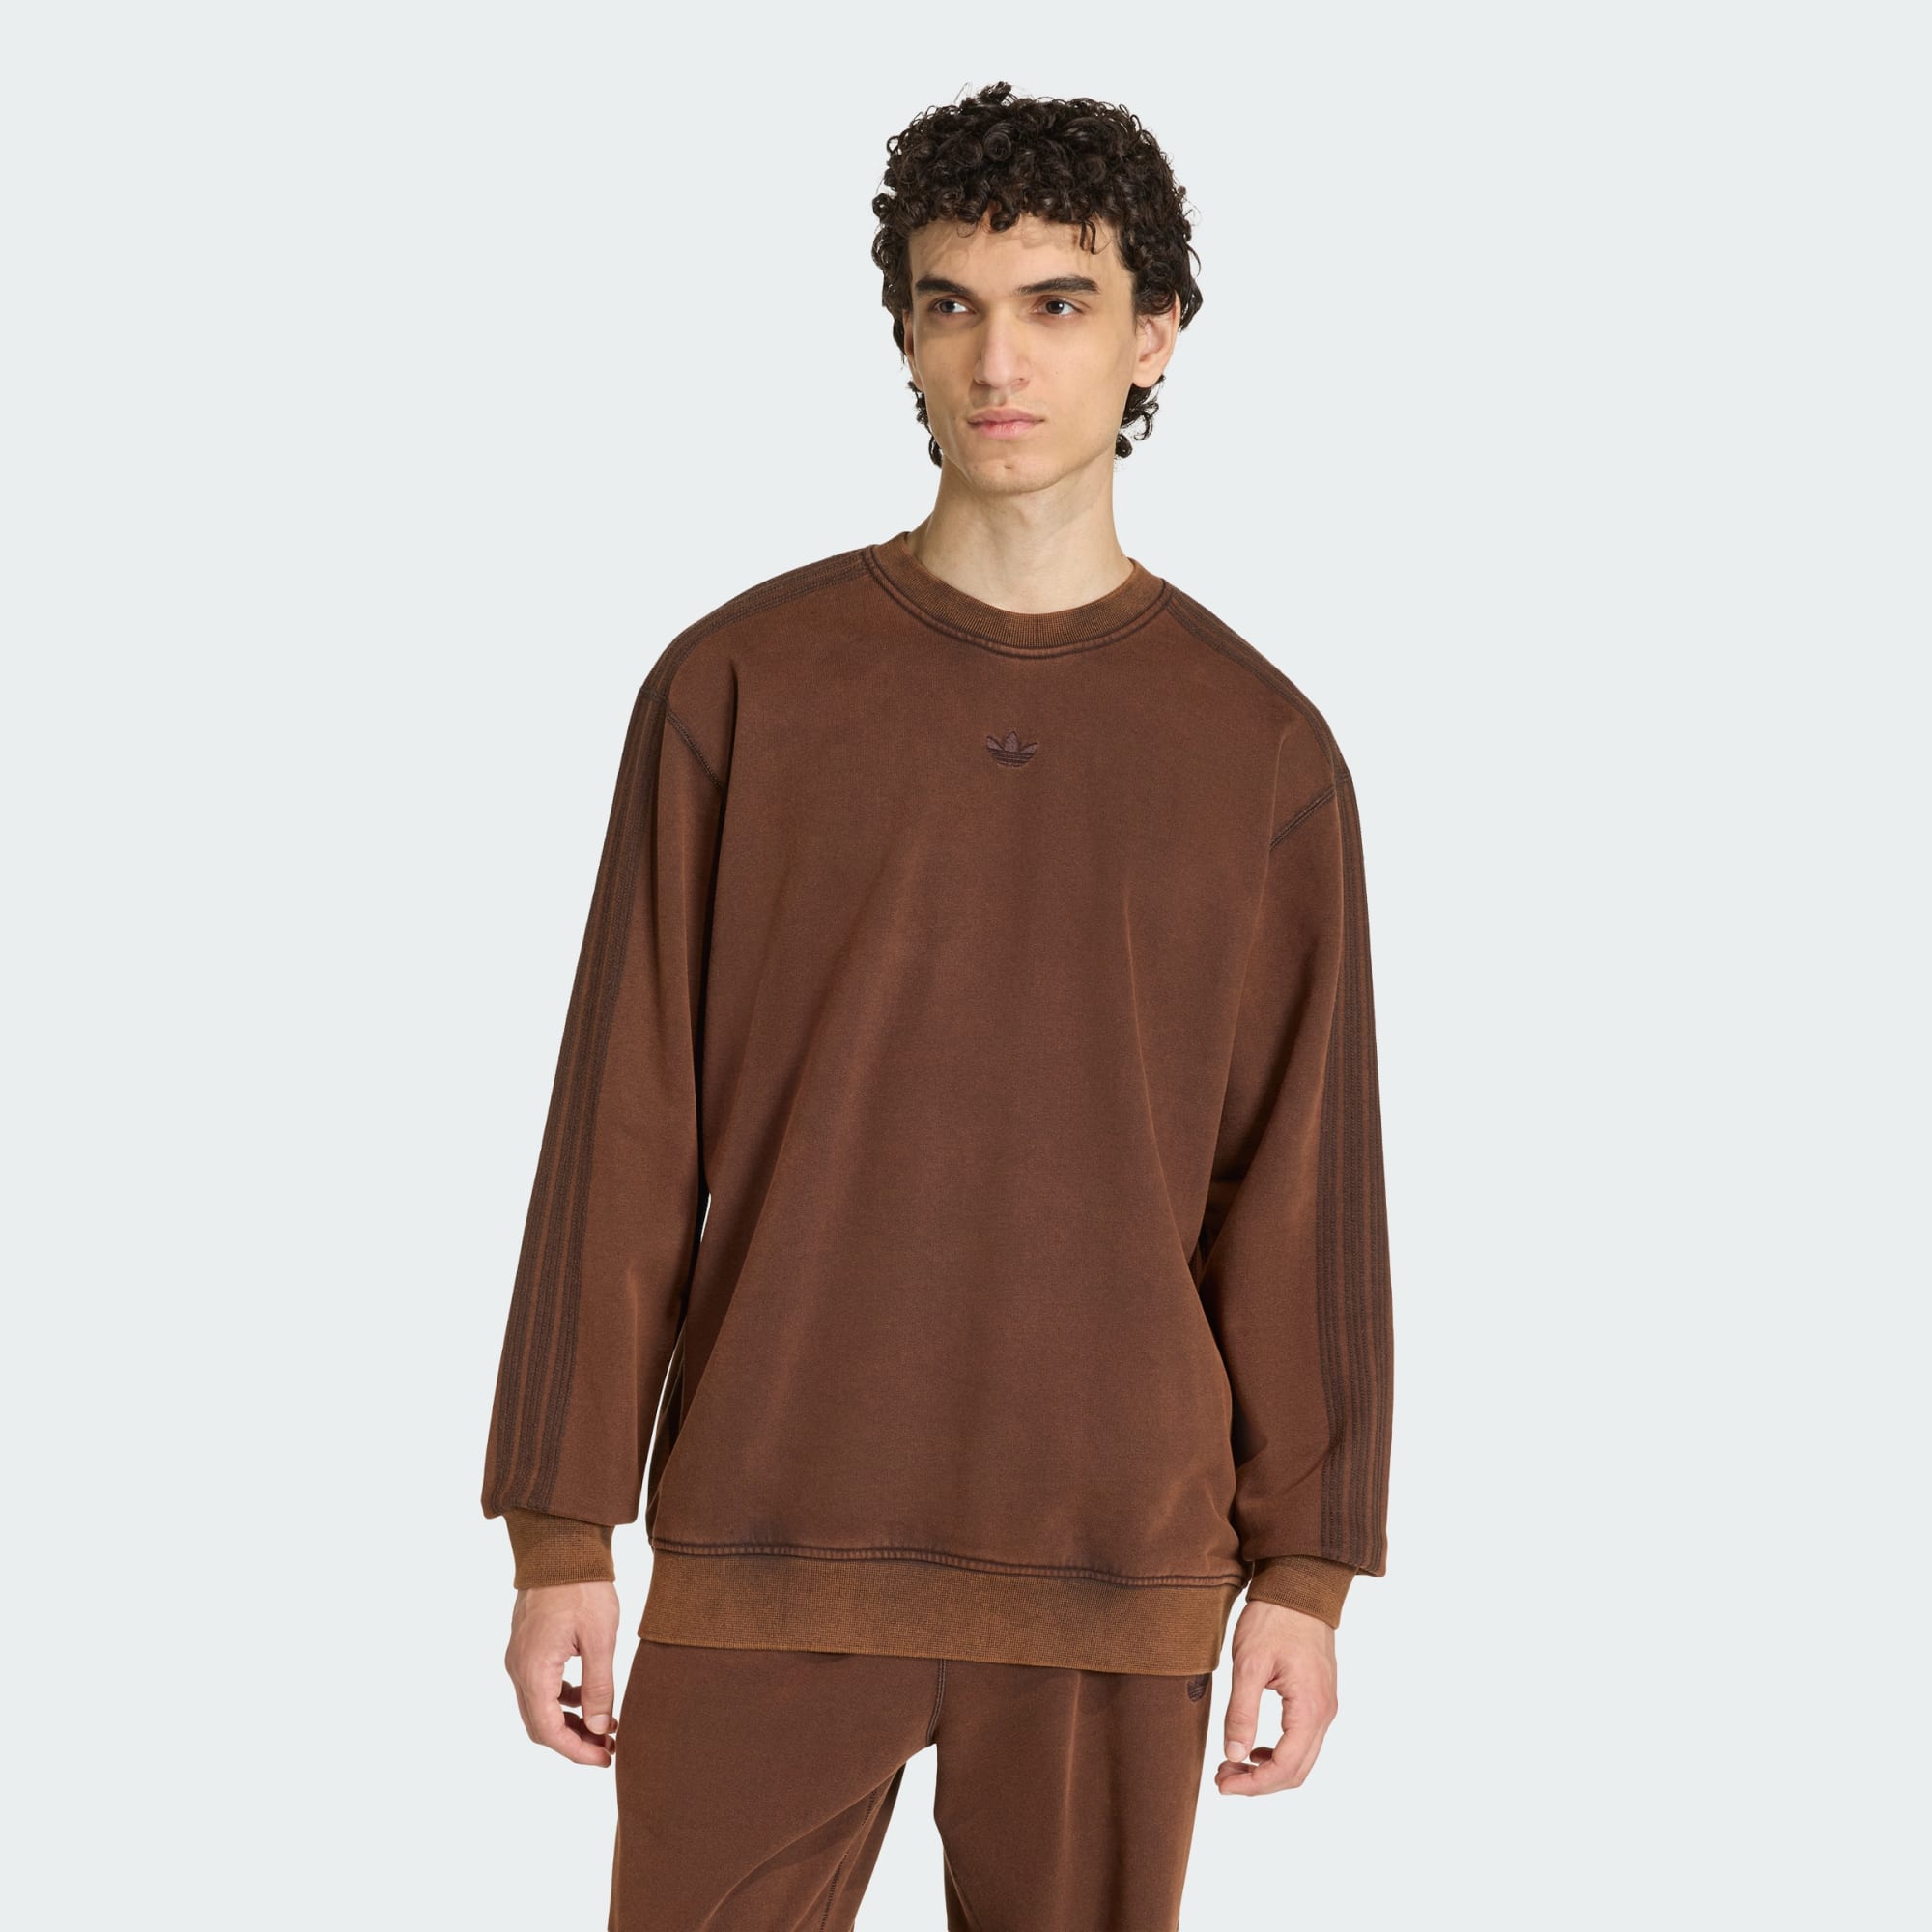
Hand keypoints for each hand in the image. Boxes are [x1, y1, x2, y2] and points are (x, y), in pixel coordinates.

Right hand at [504, 1579, 620, 1765]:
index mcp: (534, 1671)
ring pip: (539, 1706)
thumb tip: (600, 1729)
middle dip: (574, 1741)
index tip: (605, 1758)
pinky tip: (588, 1695)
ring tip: (605, 1724)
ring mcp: (520, 1656)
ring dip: (569, 1721)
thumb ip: (599, 1687)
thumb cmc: (582, 1587)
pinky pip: (540, 1686)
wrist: (561, 1544)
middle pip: (540, 1724)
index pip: (548, 1731)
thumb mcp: (600, 1639)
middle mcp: (519, 1668)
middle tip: (608, 1746)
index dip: (576, 1752)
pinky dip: (563, 1699)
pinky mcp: (527, 1645)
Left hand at [1213, 1598, 1337, 1795]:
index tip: (1222, 1784)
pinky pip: (1303, 1740)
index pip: (1285, 1768)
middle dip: (1259, 1783)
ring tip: (1232, 1764)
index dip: (1253, 1785)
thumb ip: (1242, 1713)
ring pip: (1301, 1759)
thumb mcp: (1249, 1664)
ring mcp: (1325, 1706)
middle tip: (1223, 1778)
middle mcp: (1324, 1713)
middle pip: (1296, 1771)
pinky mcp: (1318, 1697)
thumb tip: (1234, 1756)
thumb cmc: (1273, 1619)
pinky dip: (1279, 1753)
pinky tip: (1255, 1747)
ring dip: (1268, 1770)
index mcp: (1310, 1708)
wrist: (1299, 1585)